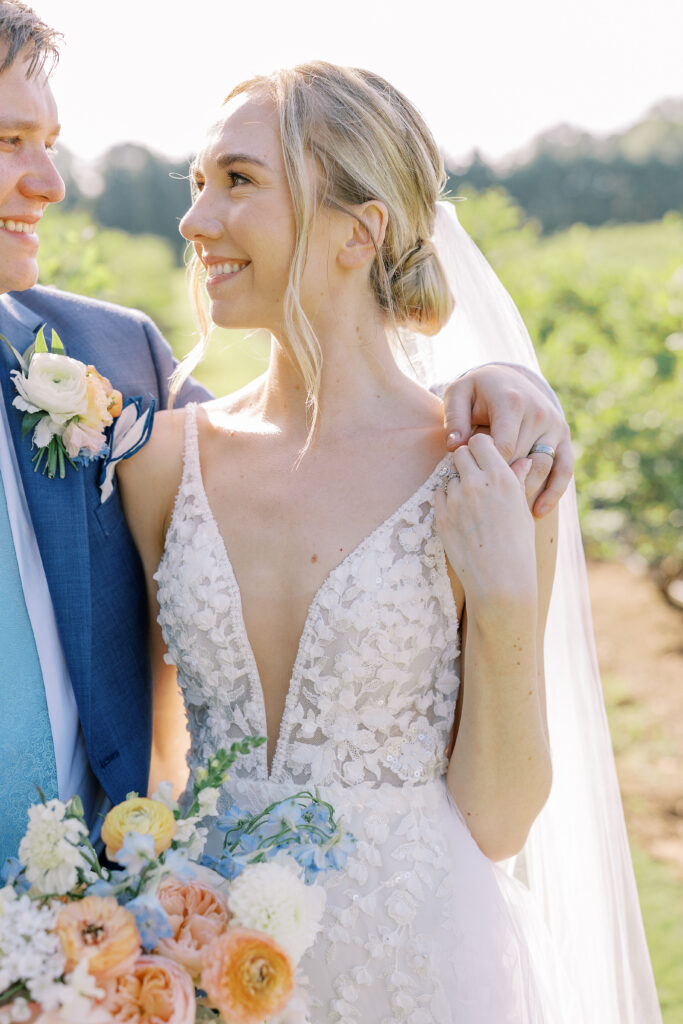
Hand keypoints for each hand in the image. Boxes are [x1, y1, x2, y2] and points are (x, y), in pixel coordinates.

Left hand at [434, 434, 536, 608]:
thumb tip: (522, 461)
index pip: (481, 441)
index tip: (484, 457)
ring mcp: (456, 499)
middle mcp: (477, 483)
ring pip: (448, 475)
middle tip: (474, 476)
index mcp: (502, 477)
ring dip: (457, 482)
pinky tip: (460, 514)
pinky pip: (439, 494)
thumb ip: (517, 480)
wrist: (500, 578)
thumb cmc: (518, 544)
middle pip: (460, 453)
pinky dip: (447, 499)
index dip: (481, 448)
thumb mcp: (521, 509)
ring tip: (471, 502)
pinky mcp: (442, 515)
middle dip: (466, 461)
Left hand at [441, 364, 572, 517]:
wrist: (507, 378)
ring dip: (526, 490)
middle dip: (503, 483)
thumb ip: (454, 418)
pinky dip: (554, 492)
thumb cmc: (477, 390)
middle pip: (523, 460)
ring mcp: (555, 426)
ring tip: (505, 511)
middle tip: (483, 505)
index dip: (487, 469)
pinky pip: (564, 469)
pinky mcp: (564, 437)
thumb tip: (455, 447)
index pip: (503, 447)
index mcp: (513, 403)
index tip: (472, 484)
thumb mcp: (459, 394)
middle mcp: (540, 413)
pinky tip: (538, 511)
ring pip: (543, 467)